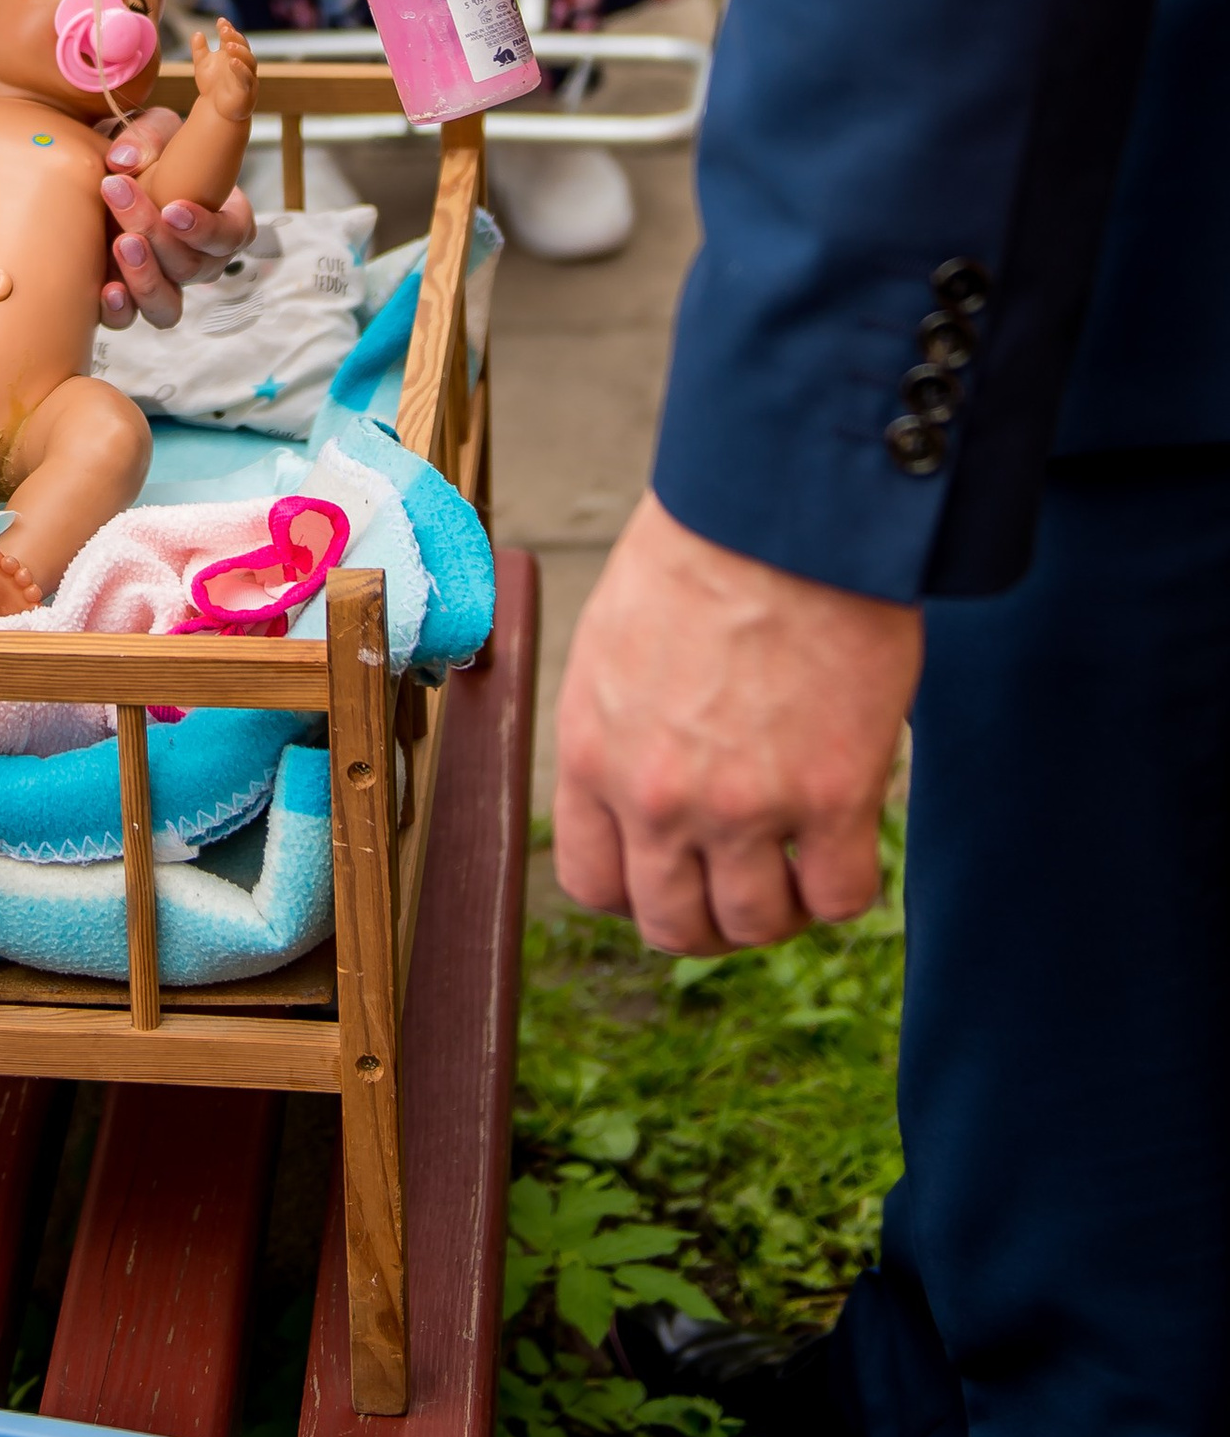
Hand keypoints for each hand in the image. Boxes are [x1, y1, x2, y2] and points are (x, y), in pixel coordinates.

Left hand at [95, 107, 255, 328]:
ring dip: (145, 278)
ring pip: (167, 306)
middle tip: (120, 193)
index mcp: (224, 222)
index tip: (173, 208)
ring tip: (121, 243)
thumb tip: (123, 160)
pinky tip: (106, 289)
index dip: (205, 229)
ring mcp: (166, 286)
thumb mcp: (157, 132)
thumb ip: (148, 135)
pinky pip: (131, 319)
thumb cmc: (149, 153)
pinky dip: (120, 310)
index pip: (231, 236)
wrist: (111, 177)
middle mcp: (200, 263)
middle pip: (189, 266)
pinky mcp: (129, 300)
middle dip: (153, 232)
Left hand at [192, 14, 255, 122]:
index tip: (220, 21)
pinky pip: (247, 78)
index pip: (233, 39)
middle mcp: (242, 64)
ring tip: (228, 45)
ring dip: (240, 52)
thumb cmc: (213, 87)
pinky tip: (233, 62)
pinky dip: (241, 69)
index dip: (228, 29)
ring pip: (249, 61)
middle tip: (224, 30)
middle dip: (234, 37)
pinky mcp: (248, 90)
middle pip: (243, 47)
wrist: (217, 111)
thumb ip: (200, 50)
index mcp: (232, 56)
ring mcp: (247, 76)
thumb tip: (197, 33)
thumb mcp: (202, 66)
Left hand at [553, 491, 919, 950]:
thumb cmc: (701, 553)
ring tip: (800, 862)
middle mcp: (655, 795)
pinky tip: (847, 841)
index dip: (639, 892)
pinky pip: (839, 897)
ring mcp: (742, 805)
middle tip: (747, 883)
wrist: (778, 512)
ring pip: (756, 924)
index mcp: (591, 751)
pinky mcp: (829, 797)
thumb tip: (641, 783)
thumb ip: (620, 728)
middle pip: (673, 924)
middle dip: (711, 919)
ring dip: (781, 908)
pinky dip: (845, 886)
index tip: (676, 874)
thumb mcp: (615, 643)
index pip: (593, 881)